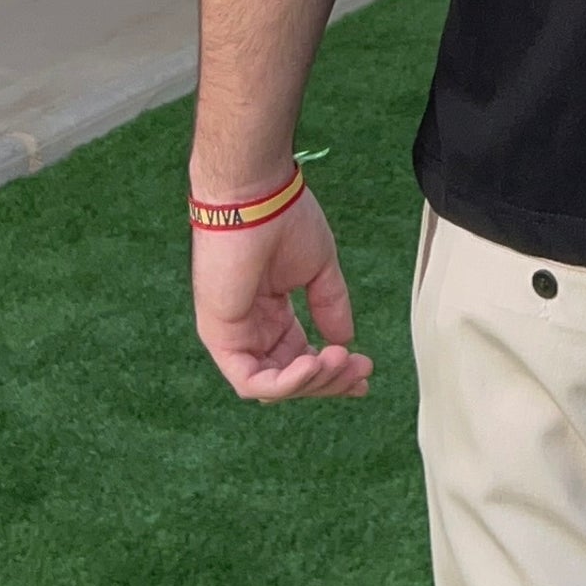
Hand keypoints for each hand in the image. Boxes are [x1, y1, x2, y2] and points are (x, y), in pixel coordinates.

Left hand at [192, 187, 372, 401]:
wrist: (256, 199)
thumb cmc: (283, 221)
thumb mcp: (317, 270)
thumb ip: (329, 306)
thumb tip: (345, 340)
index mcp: (270, 313)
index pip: (299, 359)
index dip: (331, 372)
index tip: (365, 372)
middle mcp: (251, 329)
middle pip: (290, 378)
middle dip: (329, 381)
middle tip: (361, 371)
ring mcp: (233, 336)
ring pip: (272, 386)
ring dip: (312, 381)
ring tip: (340, 359)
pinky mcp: (220, 339)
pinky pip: (251, 381)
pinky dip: (286, 383)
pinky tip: (315, 364)